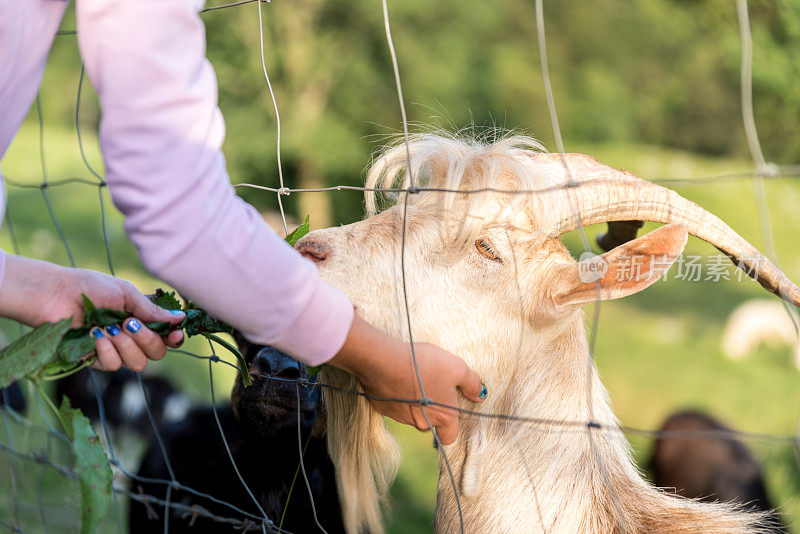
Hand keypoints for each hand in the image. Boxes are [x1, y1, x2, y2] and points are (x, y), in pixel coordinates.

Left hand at [0, 254, 184, 370]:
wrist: (56, 295)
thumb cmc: (90, 288)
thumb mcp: (126, 294)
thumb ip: (152, 310)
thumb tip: (180, 318)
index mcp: (141, 319)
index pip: (166, 337)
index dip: (173, 338)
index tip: (174, 334)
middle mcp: (130, 337)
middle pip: (156, 354)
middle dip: (147, 340)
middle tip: (129, 323)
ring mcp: (114, 350)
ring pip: (137, 363)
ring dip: (125, 345)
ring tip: (108, 328)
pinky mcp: (94, 359)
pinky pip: (112, 365)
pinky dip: (106, 350)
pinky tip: (95, 335)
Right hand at [327, 314, 484, 444]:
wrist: (386, 362)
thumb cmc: (424, 365)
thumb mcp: (456, 367)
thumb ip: (472, 383)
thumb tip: (480, 395)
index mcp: (443, 416)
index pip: (449, 437)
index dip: (450, 427)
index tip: (449, 411)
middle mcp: (422, 423)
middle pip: (430, 423)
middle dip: (431, 410)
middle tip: (430, 387)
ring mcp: (401, 418)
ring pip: (411, 415)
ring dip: (413, 403)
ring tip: (412, 380)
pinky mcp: (383, 409)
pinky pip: (393, 406)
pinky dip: (396, 397)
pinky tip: (397, 380)